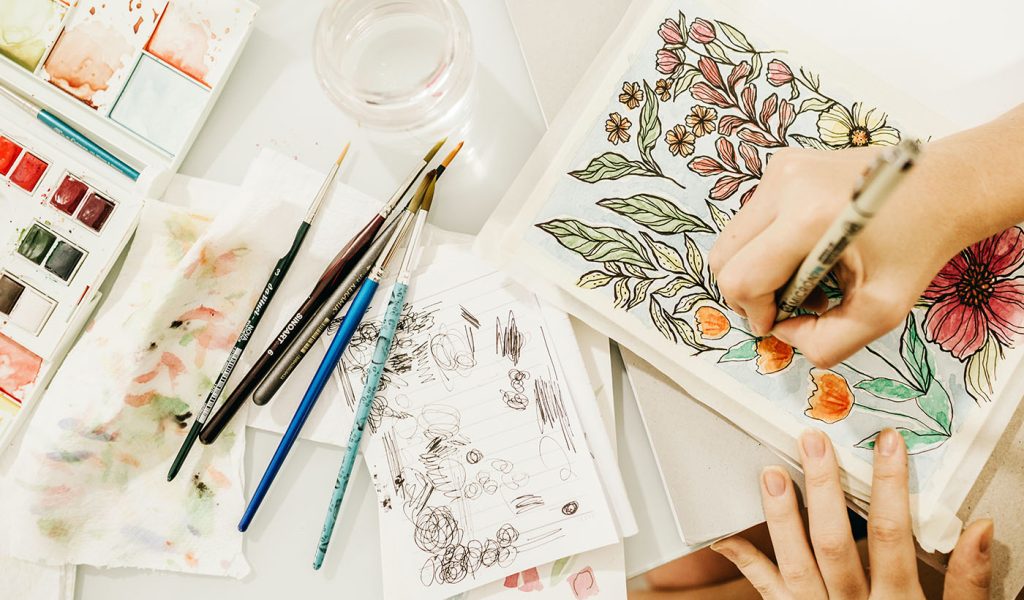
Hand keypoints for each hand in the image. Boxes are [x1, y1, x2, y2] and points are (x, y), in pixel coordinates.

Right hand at [708, 146, 962, 367]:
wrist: (946, 185)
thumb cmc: (920, 245)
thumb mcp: (881, 312)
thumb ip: (825, 343)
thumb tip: (783, 332)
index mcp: (809, 217)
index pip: (741, 278)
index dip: (755, 313)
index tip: (785, 321)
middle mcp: (785, 185)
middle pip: (724, 257)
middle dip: (749, 294)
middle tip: (791, 306)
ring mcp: (780, 169)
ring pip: (734, 239)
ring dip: (759, 270)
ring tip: (807, 280)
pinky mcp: (783, 164)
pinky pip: (751, 220)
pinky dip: (768, 247)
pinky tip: (808, 254)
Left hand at [710, 429, 993, 598]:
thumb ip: (967, 581)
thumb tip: (979, 528)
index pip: (892, 535)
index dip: (889, 486)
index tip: (886, 443)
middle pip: (834, 542)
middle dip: (823, 489)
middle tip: (812, 442)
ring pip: (794, 563)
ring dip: (780, 517)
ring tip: (770, 473)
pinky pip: (766, 590)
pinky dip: (744, 561)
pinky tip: (723, 535)